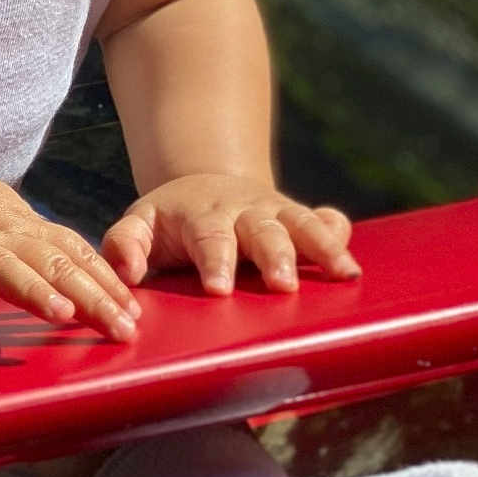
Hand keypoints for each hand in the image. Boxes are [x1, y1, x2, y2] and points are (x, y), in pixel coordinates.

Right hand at [0, 167, 140, 360]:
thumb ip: (35, 236)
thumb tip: (83, 264)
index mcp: (14, 222)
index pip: (71, 248)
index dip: (105, 278)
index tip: (136, 309)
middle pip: (49, 260)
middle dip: (90, 294)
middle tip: (123, 328)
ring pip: (2, 269)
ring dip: (35, 292)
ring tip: (66, 317)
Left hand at [101, 174, 358, 295]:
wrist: (203, 188)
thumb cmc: (169, 223)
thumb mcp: (140, 225)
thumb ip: (125, 245)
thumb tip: (126, 273)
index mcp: (201, 215)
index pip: (208, 237)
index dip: (215, 261)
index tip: (218, 289)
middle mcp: (243, 211)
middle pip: (262, 231)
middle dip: (274, 256)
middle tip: (282, 285)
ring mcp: (276, 213)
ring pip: (302, 224)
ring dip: (322, 246)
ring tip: (343, 274)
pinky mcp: (301, 220)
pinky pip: (329, 221)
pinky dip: (340, 234)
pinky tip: (352, 260)